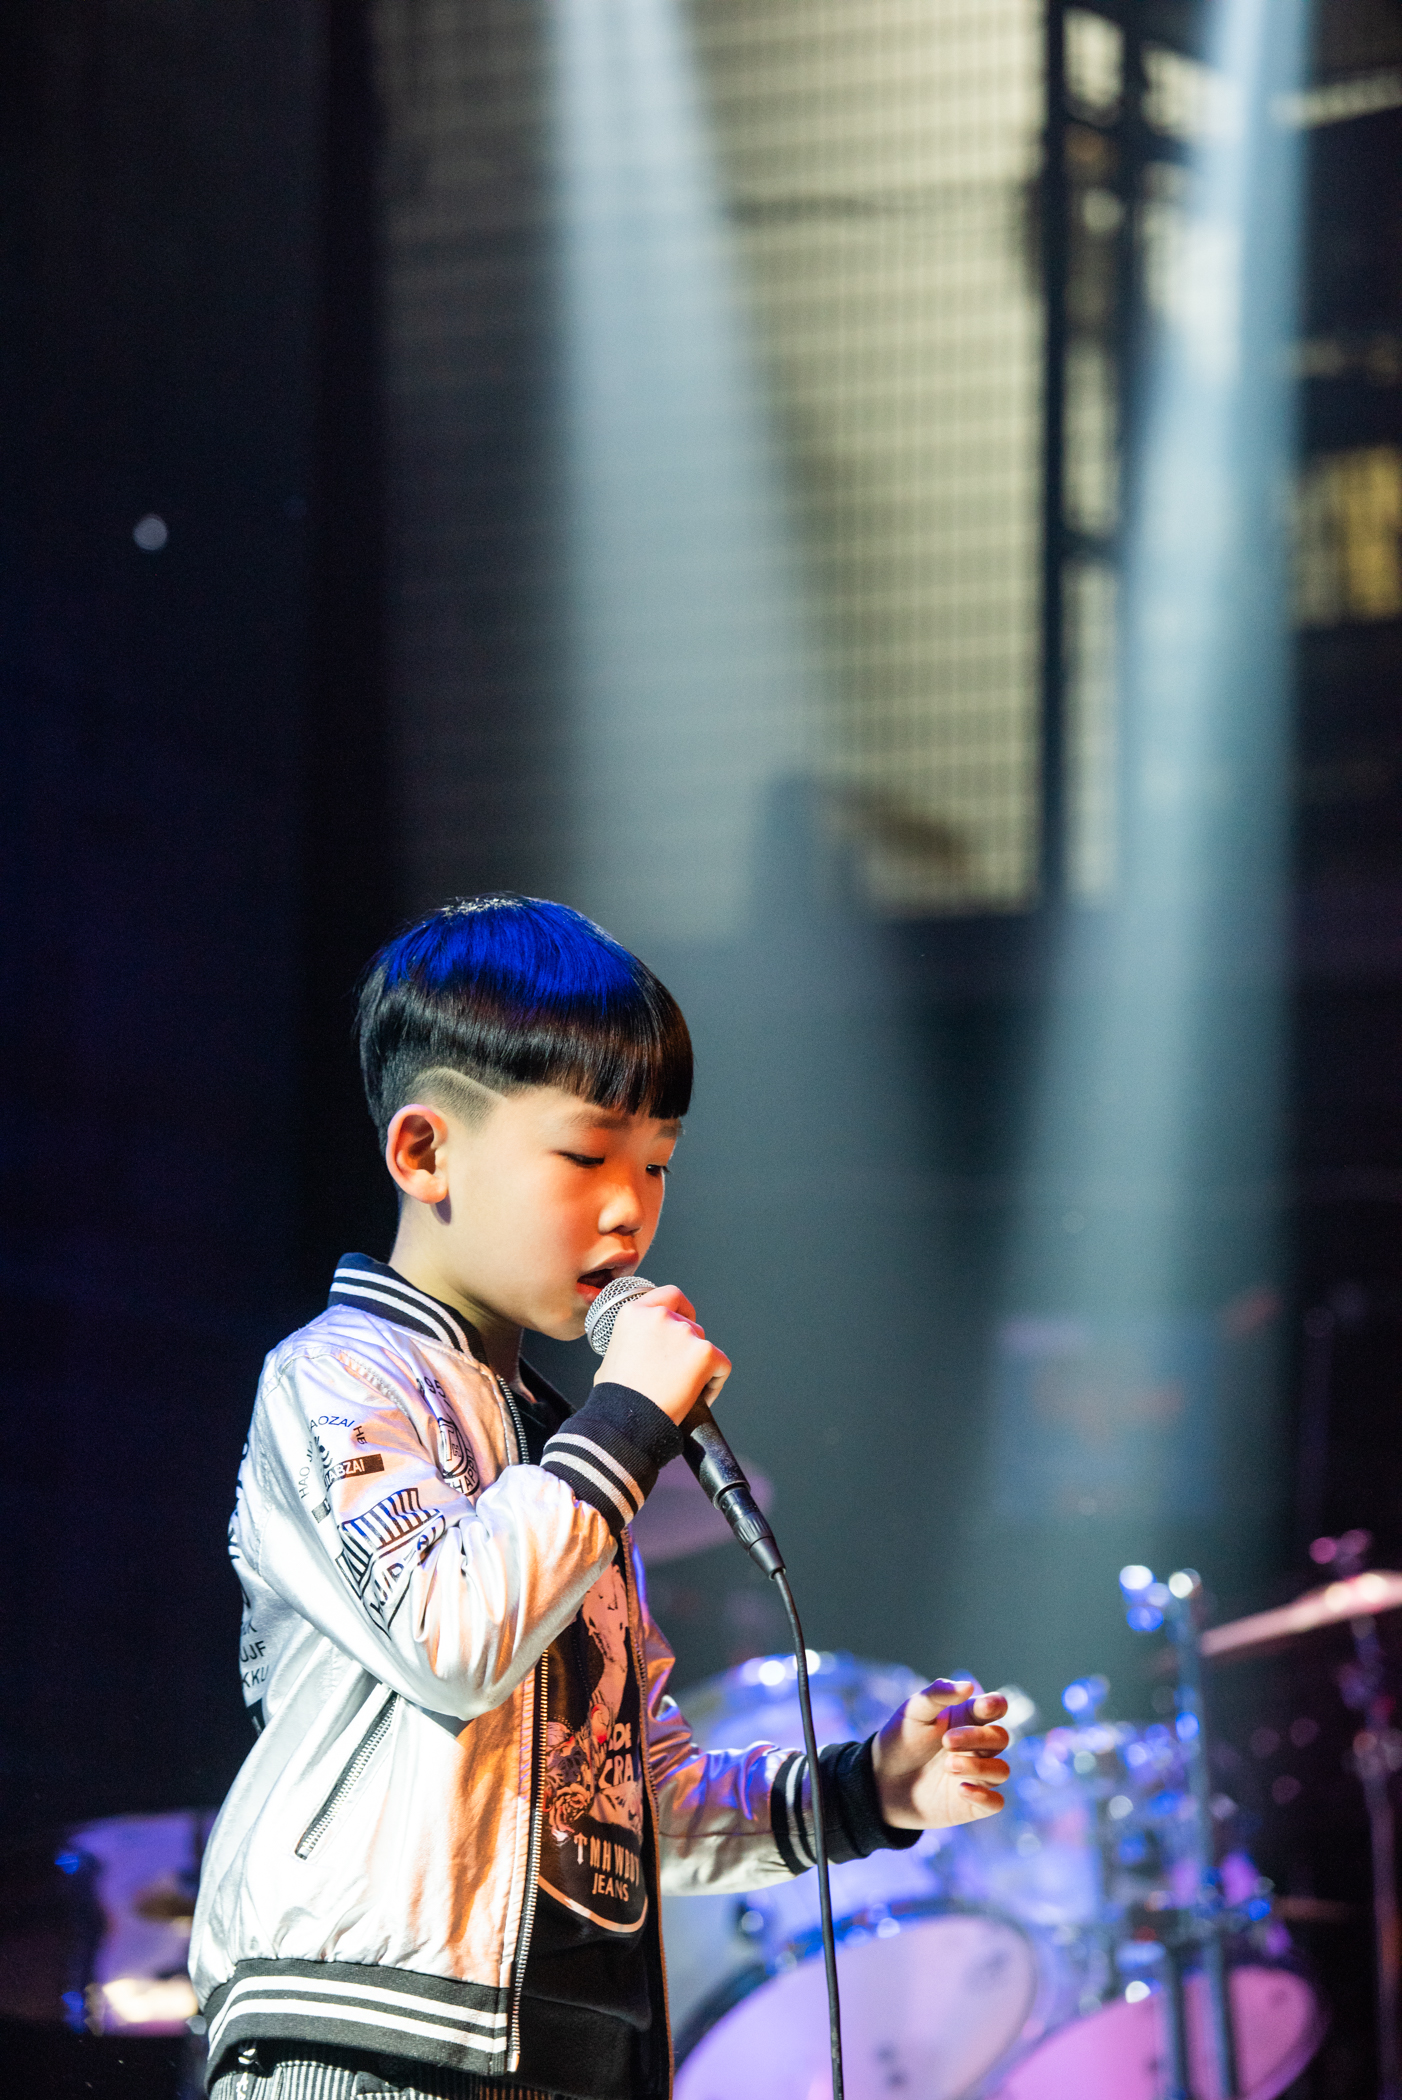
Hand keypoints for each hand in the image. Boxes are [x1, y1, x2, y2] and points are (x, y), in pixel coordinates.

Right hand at [594, 1284, 730, 1426]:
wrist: (627, 1422)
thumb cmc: (616, 1397)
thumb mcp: (613, 1355)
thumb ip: (633, 1341)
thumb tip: (644, 1349)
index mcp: (634, 1312)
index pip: (670, 1295)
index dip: (682, 1308)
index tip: (685, 1320)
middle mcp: (660, 1316)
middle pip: (690, 1324)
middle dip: (688, 1347)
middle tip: (679, 1372)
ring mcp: (684, 1332)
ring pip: (704, 1345)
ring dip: (700, 1365)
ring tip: (684, 1391)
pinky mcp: (705, 1352)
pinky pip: (721, 1365)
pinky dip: (715, 1382)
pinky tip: (699, 1398)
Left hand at [871, 1680, 1009, 1828]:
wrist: (881, 1780)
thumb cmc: (901, 1739)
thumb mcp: (913, 1711)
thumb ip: (938, 1694)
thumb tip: (968, 1685)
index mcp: (967, 1718)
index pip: (995, 1708)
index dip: (996, 1705)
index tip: (984, 1707)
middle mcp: (978, 1746)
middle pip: (999, 1738)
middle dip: (977, 1737)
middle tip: (946, 1741)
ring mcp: (977, 1775)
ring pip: (1000, 1770)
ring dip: (979, 1767)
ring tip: (949, 1766)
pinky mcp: (972, 1804)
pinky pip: (995, 1802)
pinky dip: (984, 1796)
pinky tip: (962, 1790)